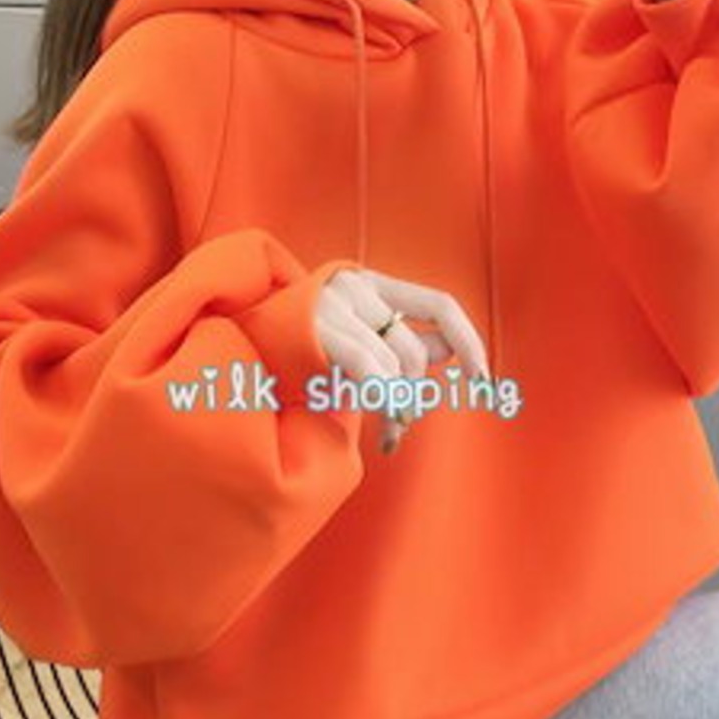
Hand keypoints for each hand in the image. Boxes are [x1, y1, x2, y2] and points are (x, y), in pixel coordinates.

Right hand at [315, 269, 490, 455]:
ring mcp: (334, 304)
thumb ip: (402, 343)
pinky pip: (371, 370)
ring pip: (393, 368)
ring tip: (385, 434)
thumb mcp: (358, 343)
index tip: (482, 379)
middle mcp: (356, 286)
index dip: (467, 342)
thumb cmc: (299, 352)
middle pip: (413, 352)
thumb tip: (451, 351)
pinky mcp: (317, 328)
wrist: (235, 347)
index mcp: (373, 283)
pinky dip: (384, 401)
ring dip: (394, 409)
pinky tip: (383, 433)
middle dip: (414, 398)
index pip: (439, 306)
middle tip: (401, 428)